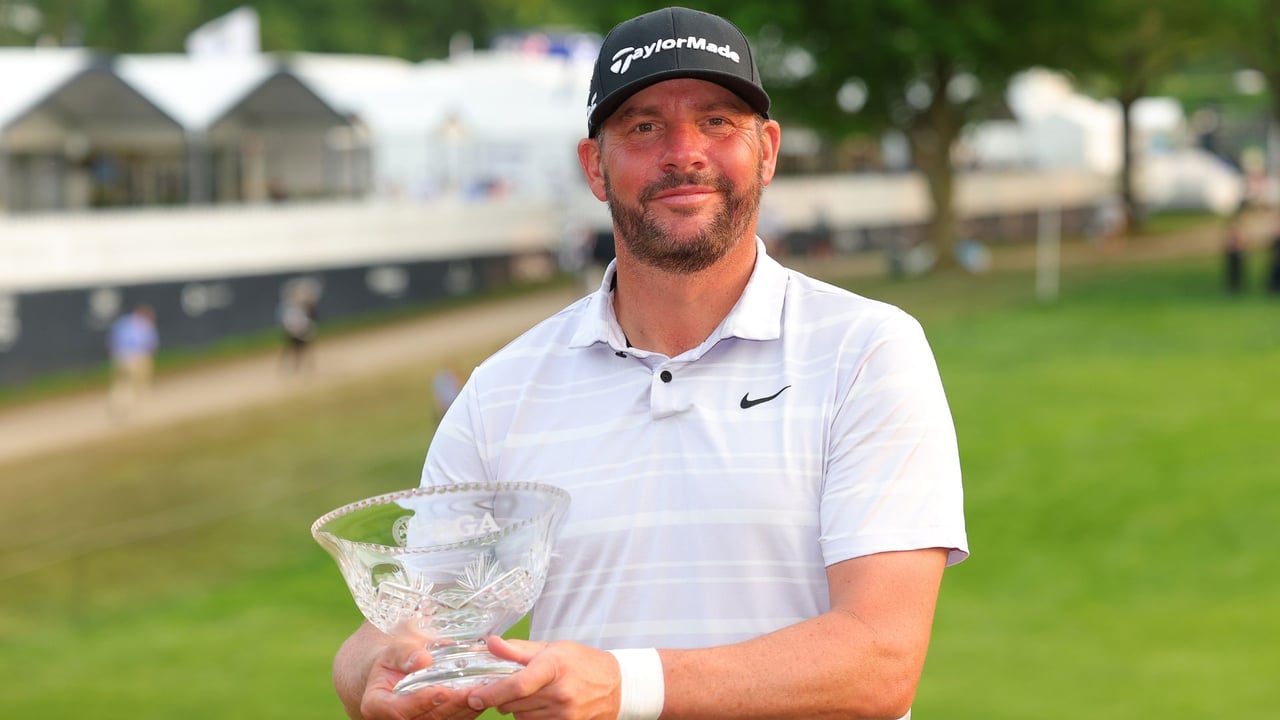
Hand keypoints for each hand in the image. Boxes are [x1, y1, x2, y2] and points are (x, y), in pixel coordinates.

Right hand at [356, 637, 479, 719]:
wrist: (391, 675)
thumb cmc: (391, 661)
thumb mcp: (393, 650)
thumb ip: (405, 654)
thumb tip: (422, 659)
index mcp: (376, 704)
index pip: (399, 710)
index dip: (421, 702)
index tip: (442, 691)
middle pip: (426, 719)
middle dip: (452, 705)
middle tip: (474, 690)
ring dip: (465, 709)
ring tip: (484, 691)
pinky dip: (468, 710)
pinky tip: (484, 694)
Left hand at [465, 636, 620, 719]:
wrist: (617, 685)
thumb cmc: (581, 662)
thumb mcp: (552, 649)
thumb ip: (517, 650)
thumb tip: (490, 644)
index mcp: (554, 667)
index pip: (516, 685)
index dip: (490, 693)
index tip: (474, 696)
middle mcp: (560, 693)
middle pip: (512, 704)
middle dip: (503, 697)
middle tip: (512, 686)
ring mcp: (565, 714)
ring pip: (521, 717)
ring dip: (518, 708)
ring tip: (535, 694)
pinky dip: (531, 718)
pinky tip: (543, 707)